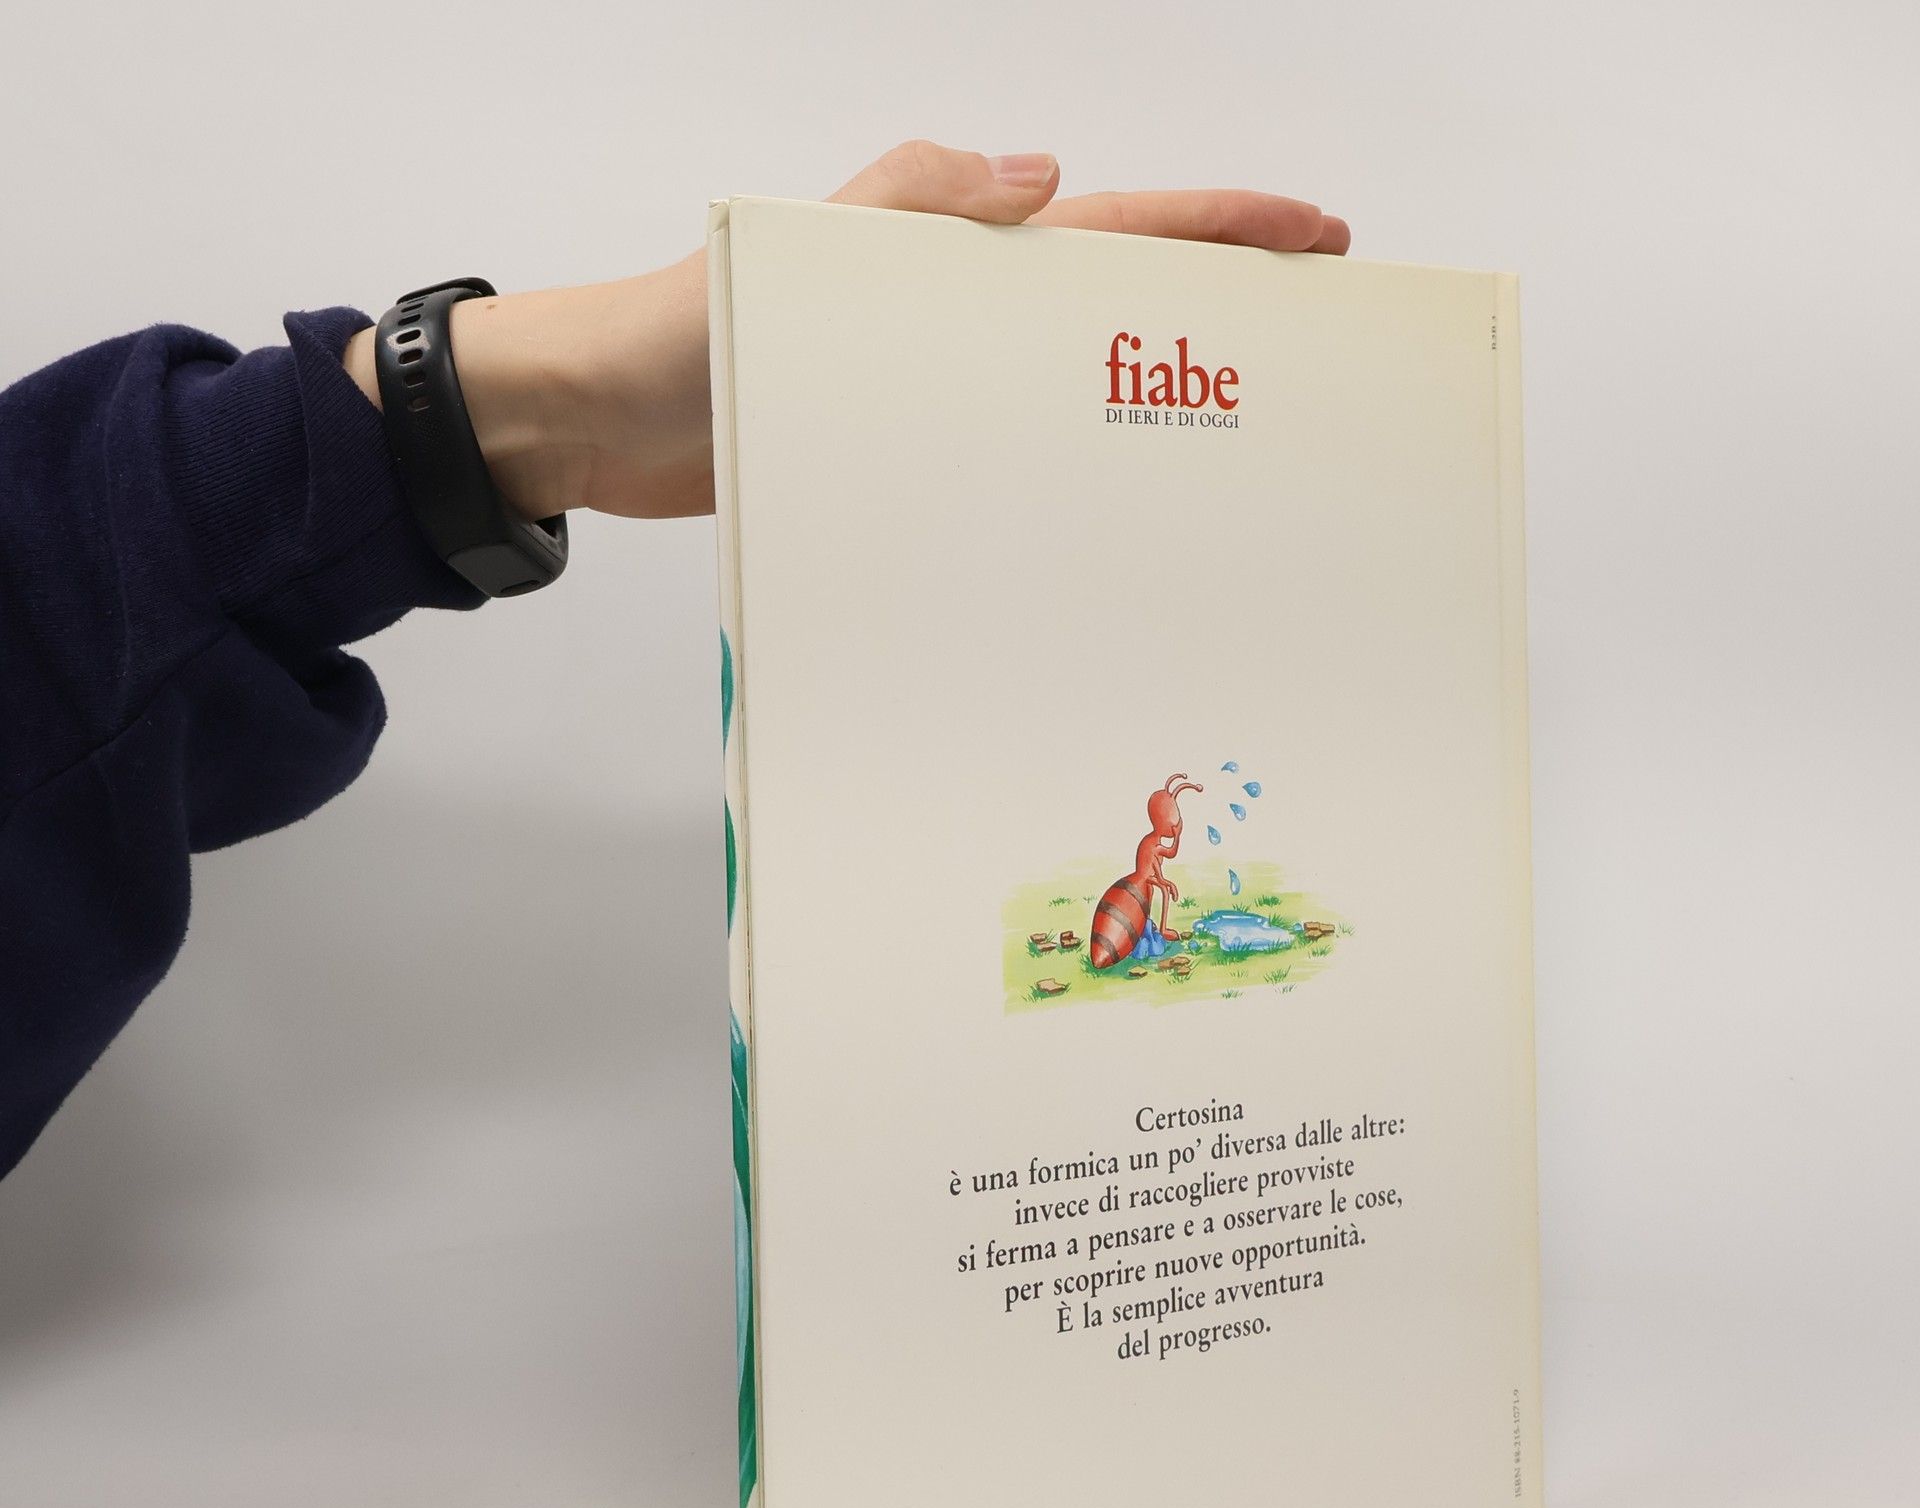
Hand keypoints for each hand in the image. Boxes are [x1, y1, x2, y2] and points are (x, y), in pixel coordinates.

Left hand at [343, 142, 1350, 523]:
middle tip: (1312, 332)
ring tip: (1240, 432)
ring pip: (1068, 382)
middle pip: (1113, 299)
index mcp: (948, 255)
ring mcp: (930, 388)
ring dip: (1151, 396)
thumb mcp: (793, 255)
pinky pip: (1002, 452)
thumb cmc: (677, 332)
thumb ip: (905, 205)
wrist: (592, 422)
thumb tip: (1037, 176)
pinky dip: (1062, 468)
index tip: (1312, 236)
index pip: (1111, 227)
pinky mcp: (896, 454)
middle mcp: (953, 317)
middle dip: (1216, 306)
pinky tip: (1104, 508)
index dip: (1215, 229)